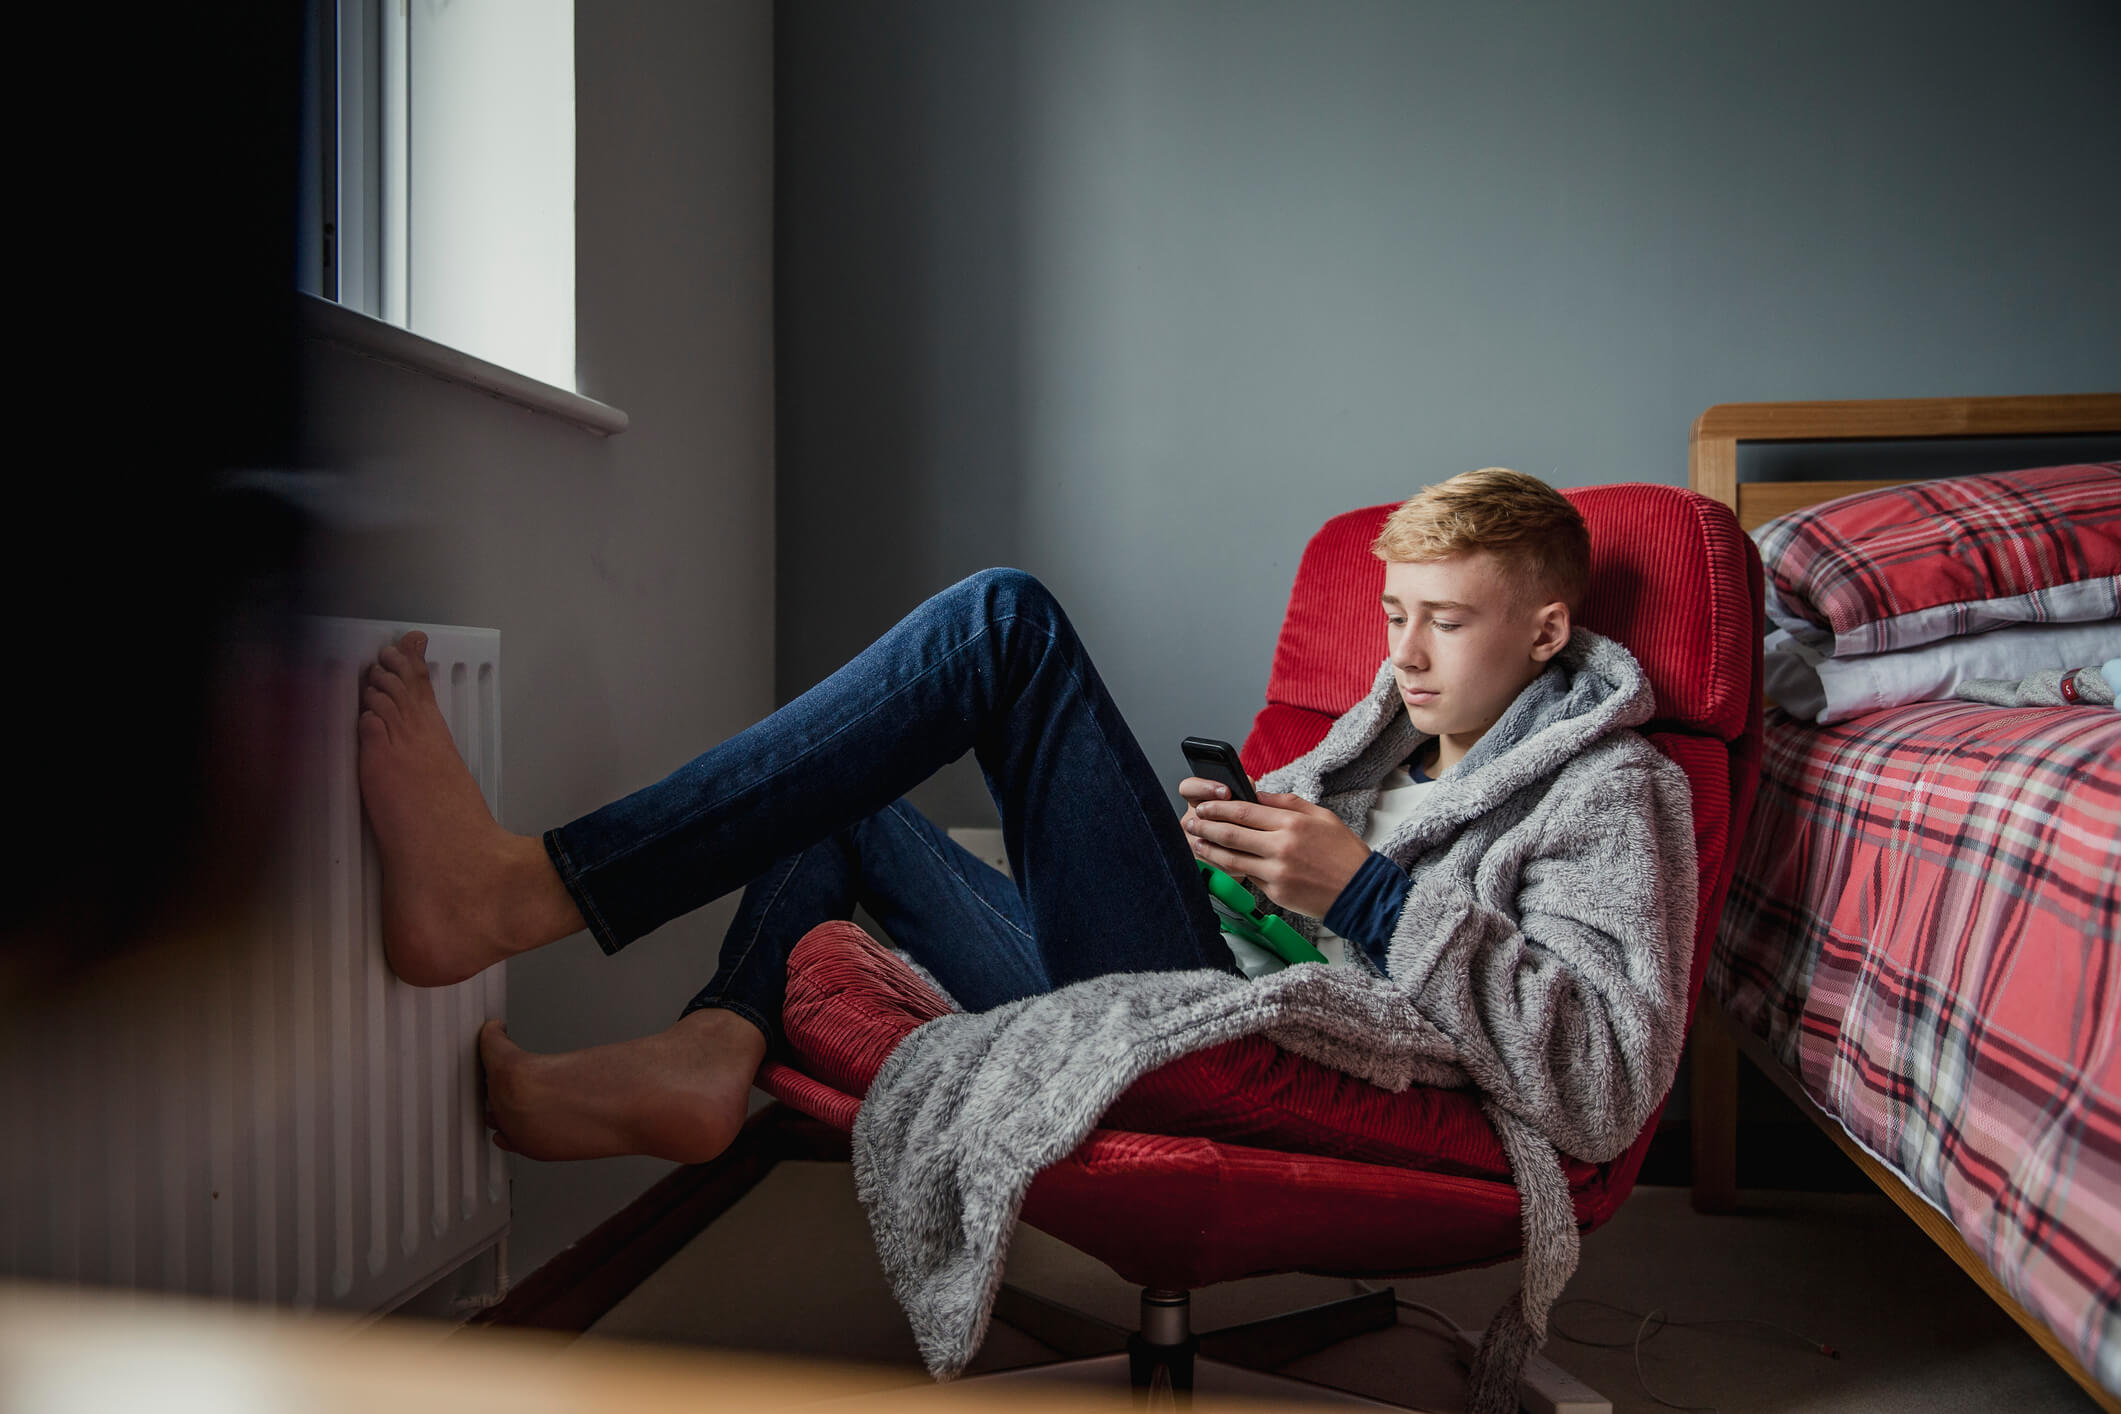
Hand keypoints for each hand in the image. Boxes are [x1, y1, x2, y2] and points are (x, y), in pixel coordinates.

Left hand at [1181, 789, 1372, 918]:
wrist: (1361, 892)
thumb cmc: (1344, 852)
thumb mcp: (1321, 816)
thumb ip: (1286, 803)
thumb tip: (1256, 795)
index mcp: (1292, 823)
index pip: (1244, 811)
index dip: (1219, 807)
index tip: (1204, 805)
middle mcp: (1281, 846)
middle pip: (1232, 833)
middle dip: (1206, 826)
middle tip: (1191, 822)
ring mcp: (1277, 872)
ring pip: (1232, 858)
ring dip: (1210, 849)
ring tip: (1196, 842)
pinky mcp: (1276, 892)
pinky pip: (1248, 877)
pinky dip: (1231, 869)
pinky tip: (1220, 862)